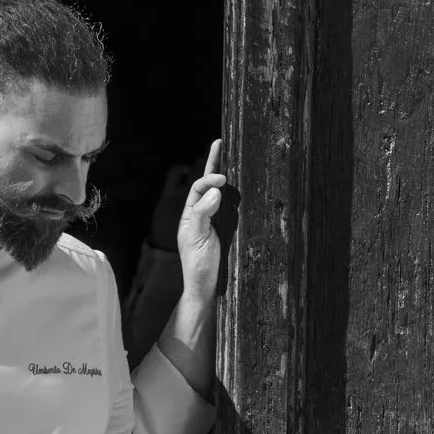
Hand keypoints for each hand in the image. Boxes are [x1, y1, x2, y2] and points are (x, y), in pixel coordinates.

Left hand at [176, 139, 227, 304]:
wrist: (208, 290)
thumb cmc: (199, 267)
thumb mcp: (197, 239)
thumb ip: (203, 214)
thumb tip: (214, 190)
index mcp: (191, 215)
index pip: (198, 188)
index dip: (209, 180)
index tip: (223, 180)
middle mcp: (203, 215)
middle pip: (208, 185)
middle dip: (215, 164)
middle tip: (221, 143)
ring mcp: (216, 222)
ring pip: (221, 194)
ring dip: (226, 176)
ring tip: (231, 154)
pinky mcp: (229, 230)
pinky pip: (232, 208)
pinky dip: (236, 194)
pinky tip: (242, 184)